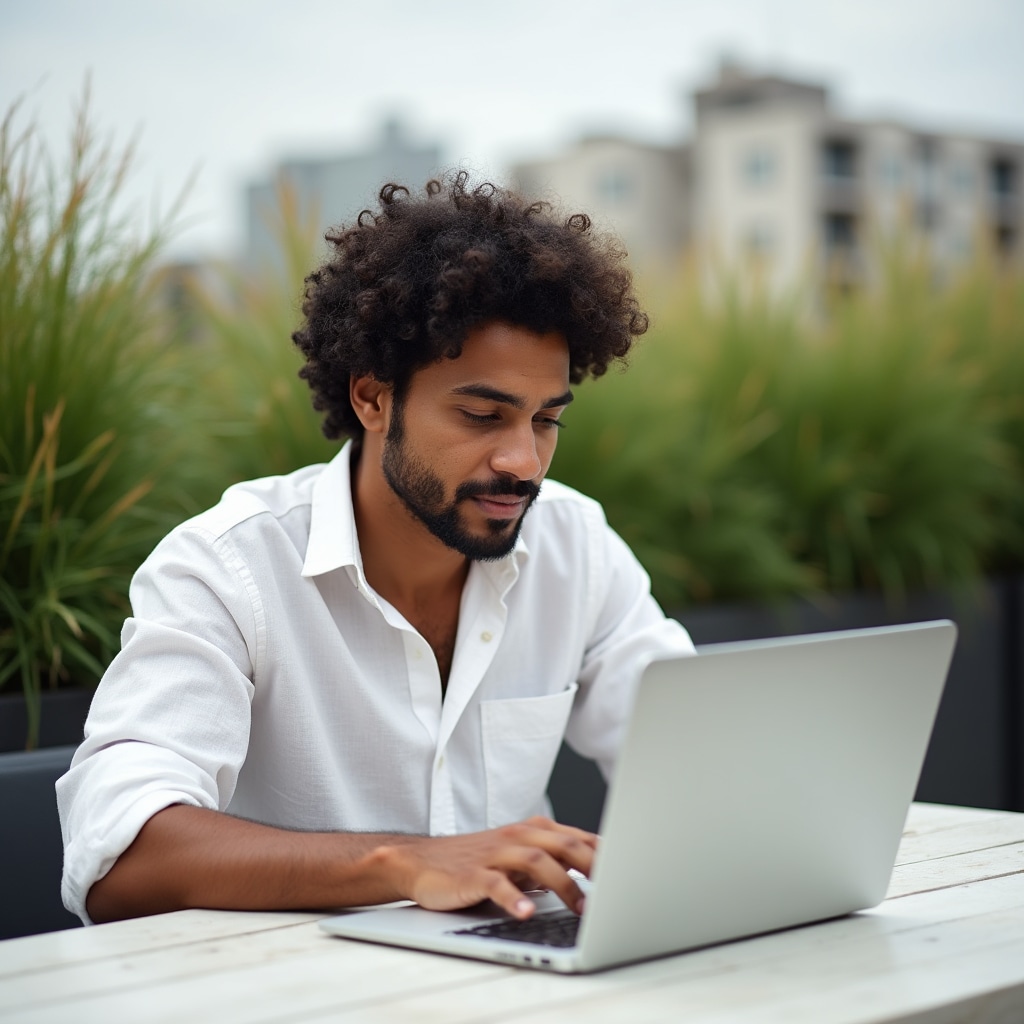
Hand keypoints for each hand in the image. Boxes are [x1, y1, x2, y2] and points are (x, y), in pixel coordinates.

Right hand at [378, 816, 596, 919]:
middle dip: (593, 866)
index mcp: (533, 831)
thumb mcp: (520, 858)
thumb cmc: (478, 861)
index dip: (606, 853)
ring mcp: (496, 854)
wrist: (423, 861)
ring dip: (563, 884)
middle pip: (563, 844)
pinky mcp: (473, 874)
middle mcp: (518, 837)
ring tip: (582, 908)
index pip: (578, 838)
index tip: (634, 869)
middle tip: (617, 890)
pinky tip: (527, 913)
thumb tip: (597, 874)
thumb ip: (554, 861)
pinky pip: (496, 884)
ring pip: (537, 861)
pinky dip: (514, 897)